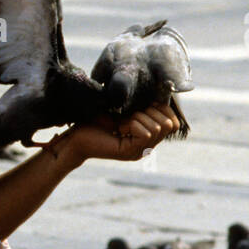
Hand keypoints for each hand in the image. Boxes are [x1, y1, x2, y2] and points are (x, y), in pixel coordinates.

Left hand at [51, 103, 180, 163]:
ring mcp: (140, 151)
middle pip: (169, 124)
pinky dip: (133, 124)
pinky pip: (146, 133)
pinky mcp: (130, 152)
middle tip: (129, 116)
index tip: (140, 106)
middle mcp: (147, 146)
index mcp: (147, 136)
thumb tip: (162, 95)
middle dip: (150, 112)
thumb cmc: (95, 121)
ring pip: (158, 127)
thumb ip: (141, 105)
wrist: (75, 137)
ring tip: (121, 123)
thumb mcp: (123, 109)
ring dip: (138, 118)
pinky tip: (119, 128)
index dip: (161, 109)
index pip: (173, 122)